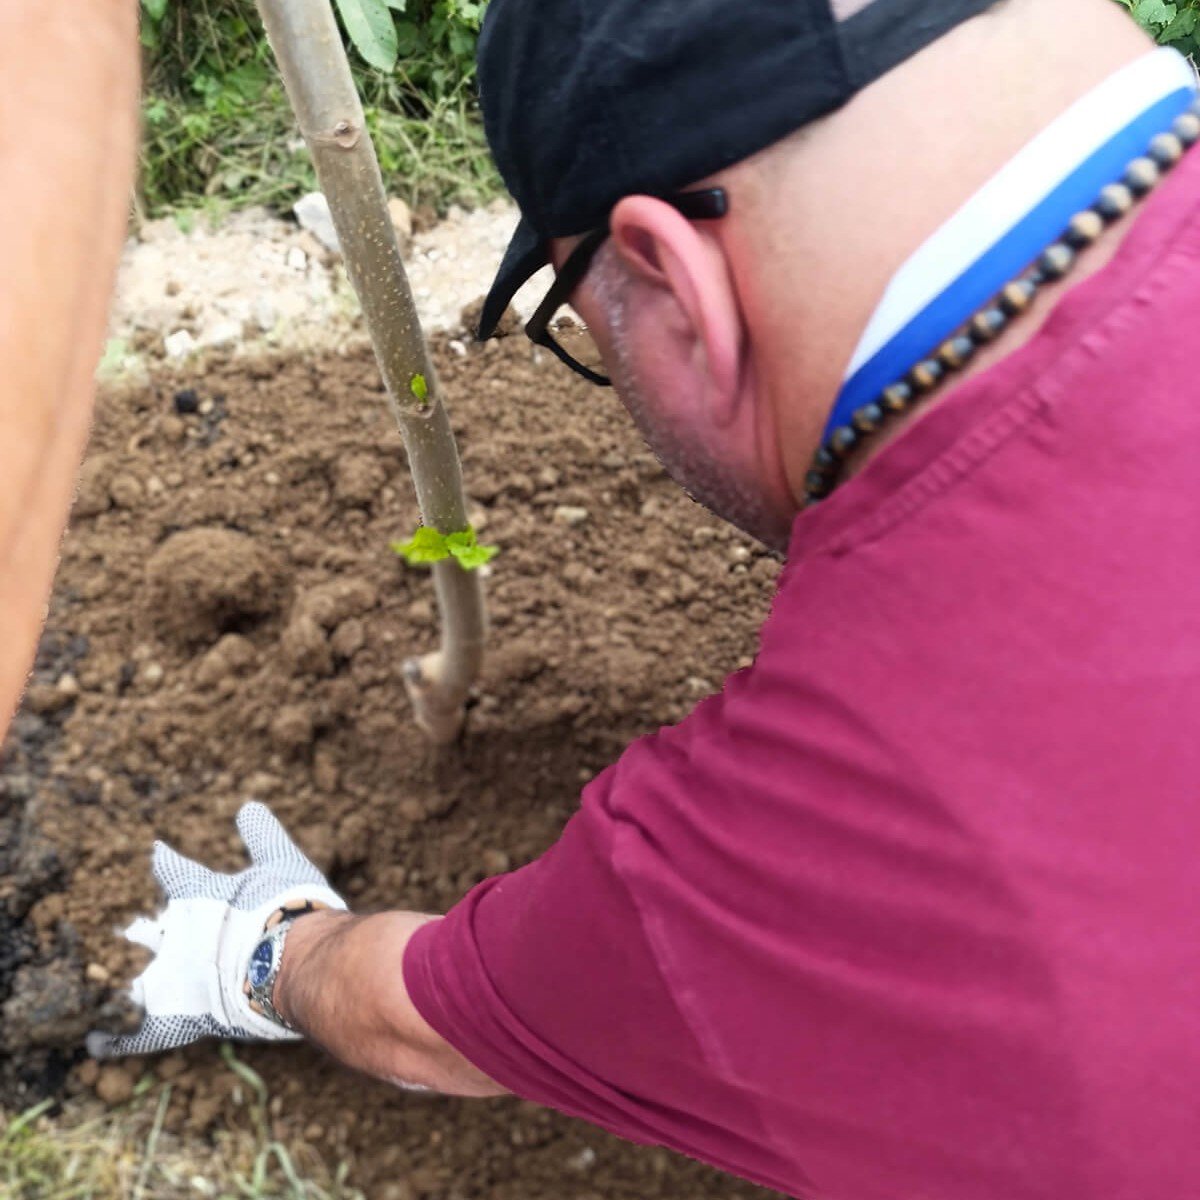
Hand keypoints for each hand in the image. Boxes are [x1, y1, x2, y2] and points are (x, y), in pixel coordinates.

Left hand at [88, 802, 346, 1057]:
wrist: (293, 960)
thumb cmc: (287, 907)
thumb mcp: (281, 861)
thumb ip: (262, 835)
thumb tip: (248, 805)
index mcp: (198, 895)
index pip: (175, 871)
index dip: (165, 861)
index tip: (156, 852)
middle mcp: (177, 938)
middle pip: (149, 931)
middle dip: (141, 930)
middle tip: (133, 930)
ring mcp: (174, 979)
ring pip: (135, 980)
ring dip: (122, 982)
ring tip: (102, 985)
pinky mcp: (180, 1018)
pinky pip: (140, 1033)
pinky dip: (117, 1039)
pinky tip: (95, 1042)